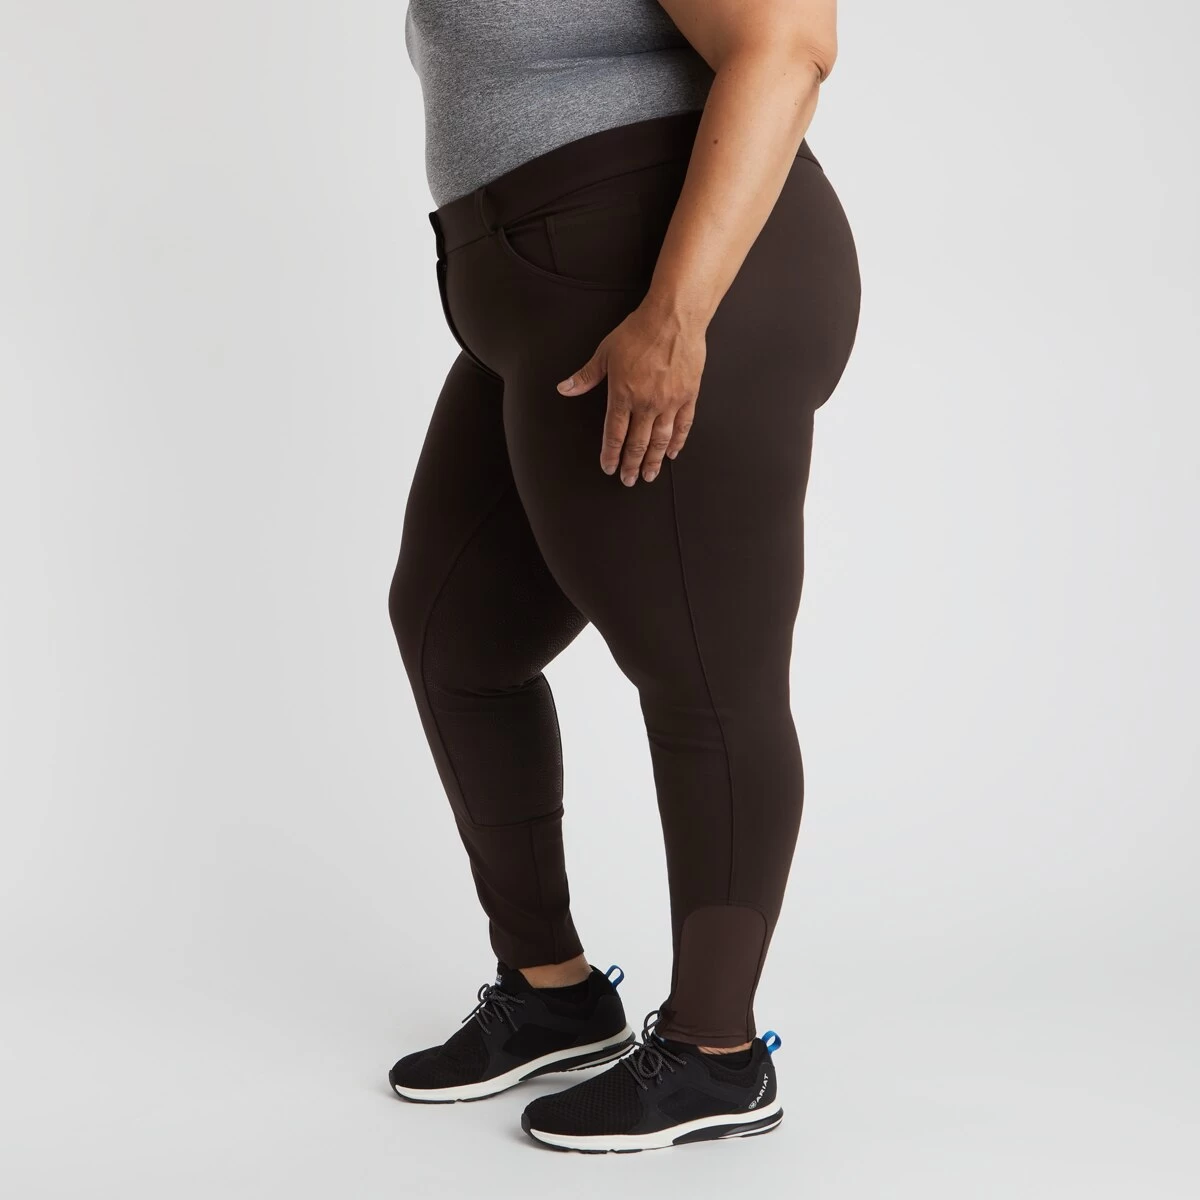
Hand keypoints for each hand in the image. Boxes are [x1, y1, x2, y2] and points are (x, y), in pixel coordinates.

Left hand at [556, 297, 706, 484]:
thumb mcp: (605, 352)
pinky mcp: (688, 396)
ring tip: (649, 475)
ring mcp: (669, 402)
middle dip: (631, 465)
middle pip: (637, 443)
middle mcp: (646, 404)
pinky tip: (672, 453)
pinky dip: (677, 442)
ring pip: (660, 440)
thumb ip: (586, 376)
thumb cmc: (639, 332)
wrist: (673, 319)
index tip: (609, 467)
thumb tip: (565, 388)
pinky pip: (683, 426)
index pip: (615, 434)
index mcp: (623, 395)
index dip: (611, 454)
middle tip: (629, 481)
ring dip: (653, 461)